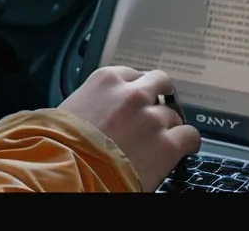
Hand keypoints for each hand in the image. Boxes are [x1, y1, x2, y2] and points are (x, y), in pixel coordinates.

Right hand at [57, 66, 200, 190]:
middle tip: (156, 111)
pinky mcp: (167, 145)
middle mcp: (133, 94)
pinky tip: (183, 148)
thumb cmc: (58, 146)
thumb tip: (89, 108)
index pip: (131, 74)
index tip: (136, 97)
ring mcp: (152, 119)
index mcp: (106, 80)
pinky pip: (190, 135)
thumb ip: (89, 101)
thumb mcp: (66, 110)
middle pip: (160, 83)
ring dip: (168, 125)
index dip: (135, 88)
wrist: (68, 174)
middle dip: (160, 96)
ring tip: (160, 140)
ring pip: (173, 114)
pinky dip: (188, 141)